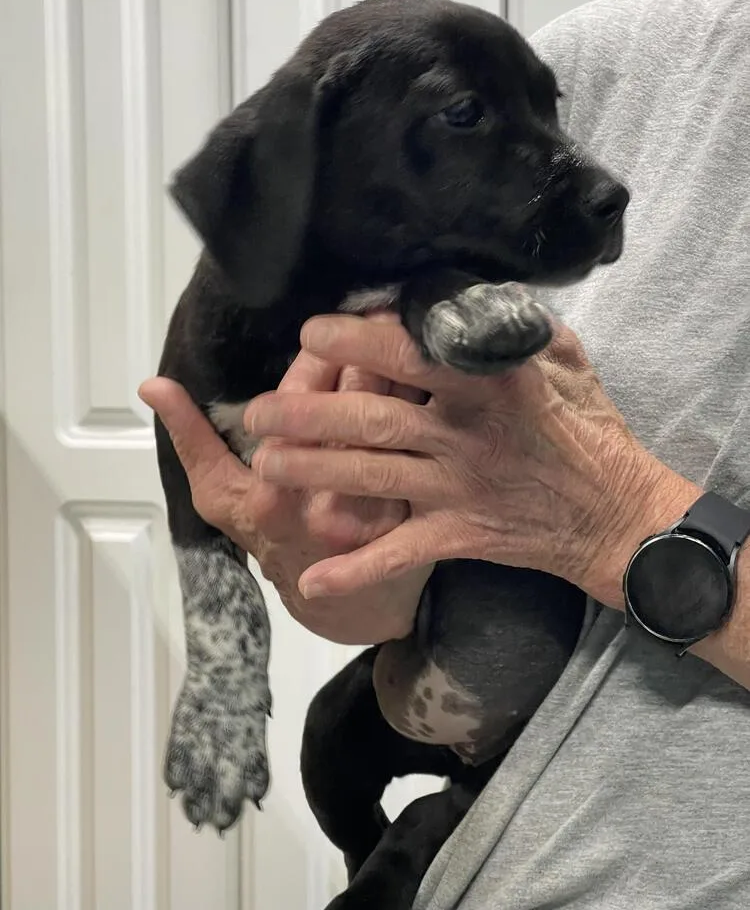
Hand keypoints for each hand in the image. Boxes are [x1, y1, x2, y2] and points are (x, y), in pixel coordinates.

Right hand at [139, 346, 432, 645]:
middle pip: (353, 402)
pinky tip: (443, 380)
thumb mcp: (219, 497)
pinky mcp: (416, 517)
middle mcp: (322, 498)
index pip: (298, 398)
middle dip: (369, 348)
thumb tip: (151, 385)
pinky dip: (435, 412)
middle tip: (385, 307)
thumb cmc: (272, 541)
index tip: (328, 325)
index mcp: (269, 488)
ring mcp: (373, 510)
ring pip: (396, 421)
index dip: (316, 353)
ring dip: (407, 371)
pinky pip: (428, 449)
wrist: (341, 608)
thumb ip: (191, 437)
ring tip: (412, 330)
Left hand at [246, 315, 698, 605]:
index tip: (311, 332)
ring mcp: (458, 488)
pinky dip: (357, 570)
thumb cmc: (589, 429)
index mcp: (486, 384)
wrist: (617, 515)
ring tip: (264, 464)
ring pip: (372, 479)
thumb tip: (471, 298)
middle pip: (373, 422)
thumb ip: (518, 328)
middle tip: (256, 411)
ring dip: (314, 472)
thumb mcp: (566, 360)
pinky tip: (312, 582)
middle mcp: (462, 435)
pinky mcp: (460, 534)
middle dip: (308, 416)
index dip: (356, 343)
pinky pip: (401, 553)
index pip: (410, 356)